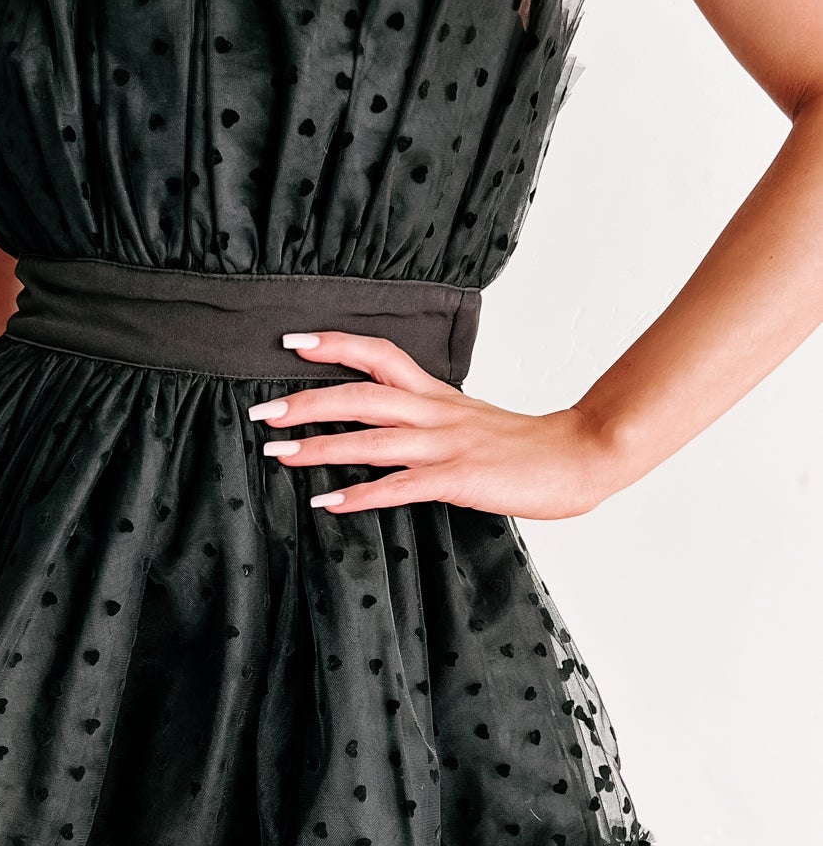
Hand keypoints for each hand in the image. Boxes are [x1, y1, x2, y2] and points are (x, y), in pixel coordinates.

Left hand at [249, 330, 613, 518]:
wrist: (583, 455)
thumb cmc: (526, 446)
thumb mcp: (469, 420)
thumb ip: (428, 419)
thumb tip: (384, 426)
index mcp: (436, 395)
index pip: (378, 356)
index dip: (334, 344)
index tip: (291, 341)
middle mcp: (435, 413)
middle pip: (360, 395)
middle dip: (306, 401)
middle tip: (262, 411)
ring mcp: (447, 446)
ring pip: (372, 439)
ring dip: (320, 446)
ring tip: (277, 454)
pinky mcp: (460, 479)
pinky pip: (401, 487)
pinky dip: (361, 495)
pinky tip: (328, 503)